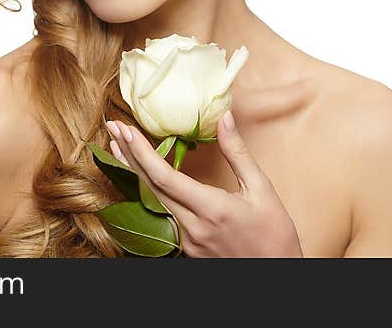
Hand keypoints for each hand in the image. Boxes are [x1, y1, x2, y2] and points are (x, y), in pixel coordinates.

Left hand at [105, 111, 303, 257]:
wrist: (278, 274)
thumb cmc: (275, 234)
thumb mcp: (261, 189)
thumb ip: (238, 153)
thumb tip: (225, 117)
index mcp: (211, 209)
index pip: (164, 177)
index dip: (141, 152)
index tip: (125, 130)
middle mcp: (192, 227)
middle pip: (149, 187)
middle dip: (128, 156)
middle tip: (113, 129)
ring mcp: (187, 241)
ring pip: (152, 202)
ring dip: (134, 173)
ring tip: (119, 148)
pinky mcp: (187, 250)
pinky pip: (162, 216)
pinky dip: (148, 192)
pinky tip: (140, 177)